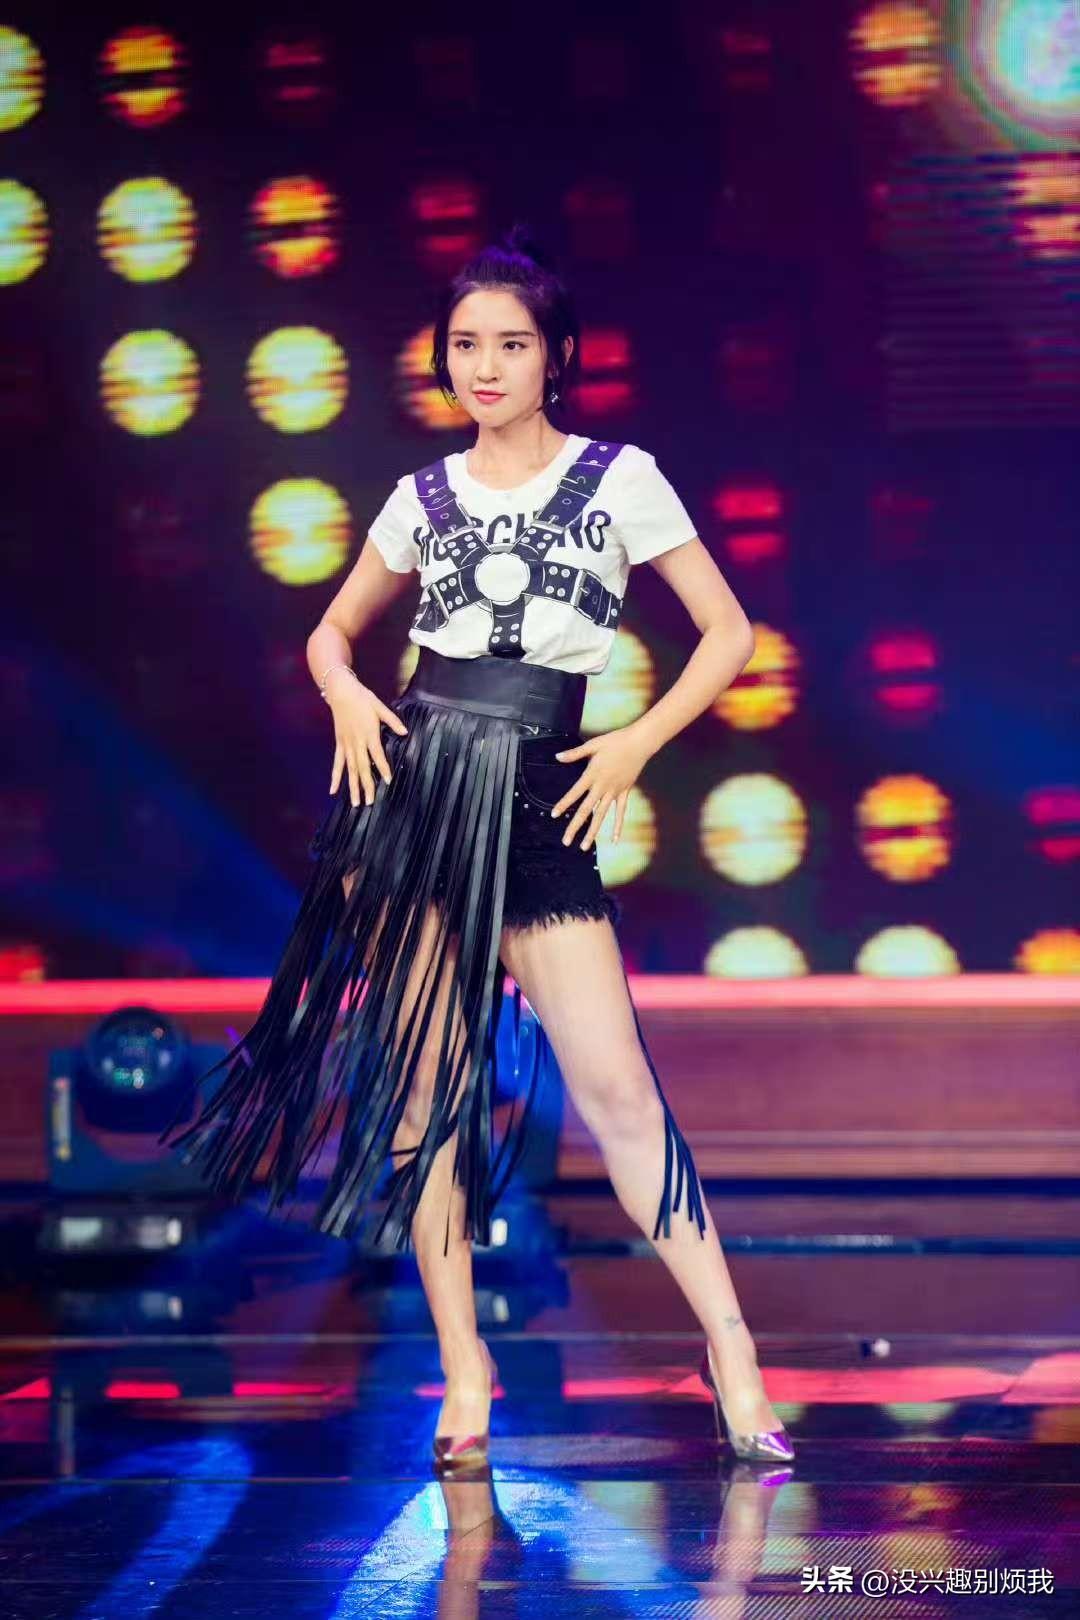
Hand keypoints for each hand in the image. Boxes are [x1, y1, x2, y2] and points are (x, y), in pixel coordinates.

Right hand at [326, 669, 408, 807]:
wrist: (340, 692)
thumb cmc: (363, 699)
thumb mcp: (380, 707)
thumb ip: (392, 721)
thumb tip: (405, 732)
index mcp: (369, 733)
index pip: (377, 755)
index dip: (382, 768)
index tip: (387, 781)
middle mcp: (356, 742)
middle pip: (362, 767)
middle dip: (366, 785)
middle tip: (370, 802)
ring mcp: (346, 745)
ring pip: (350, 770)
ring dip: (352, 787)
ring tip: (356, 803)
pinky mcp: (339, 744)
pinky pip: (337, 764)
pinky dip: (335, 777)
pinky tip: (333, 791)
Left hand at [550, 724, 654, 849]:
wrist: (639, 743)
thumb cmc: (615, 741)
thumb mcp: (593, 744)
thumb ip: (575, 753)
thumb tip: (557, 756)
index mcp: (593, 774)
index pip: (575, 793)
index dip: (564, 804)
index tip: (554, 815)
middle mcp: (603, 787)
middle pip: (586, 810)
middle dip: (575, 826)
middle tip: (566, 841)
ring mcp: (615, 791)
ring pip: (602, 815)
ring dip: (592, 832)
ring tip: (584, 846)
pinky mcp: (625, 792)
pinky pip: (620, 812)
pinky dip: (617, 826)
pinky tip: (613, 839)